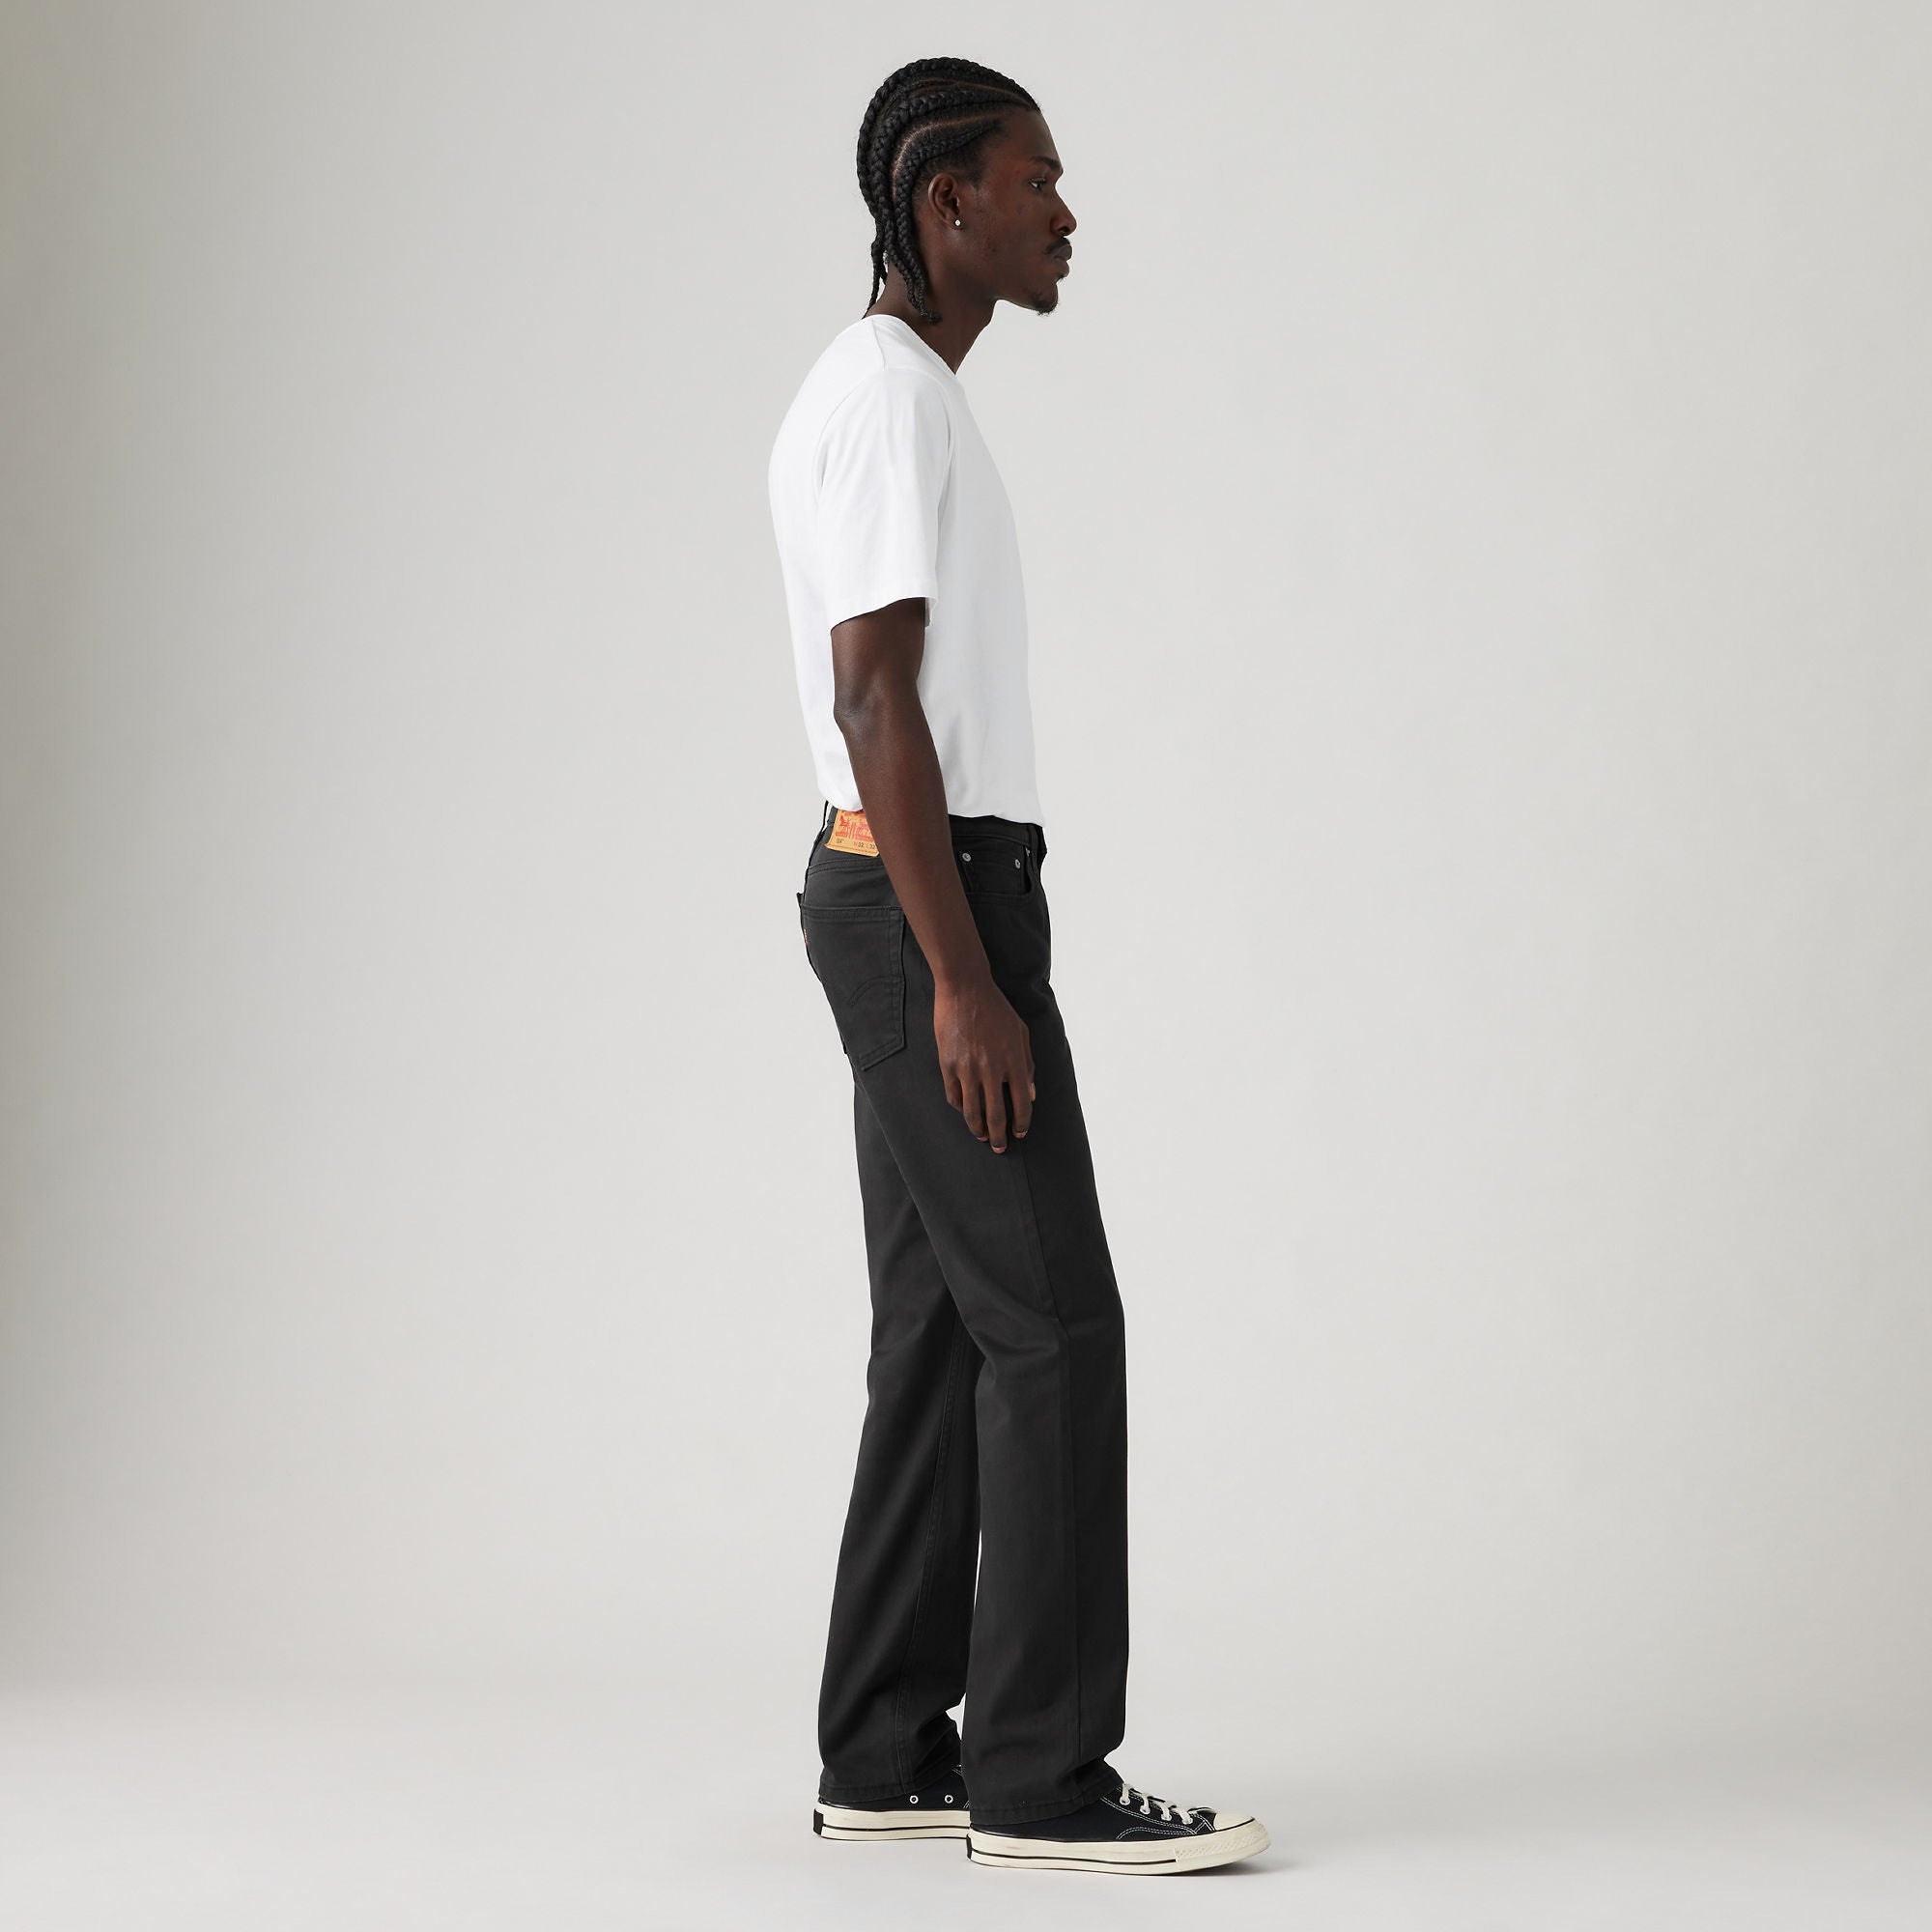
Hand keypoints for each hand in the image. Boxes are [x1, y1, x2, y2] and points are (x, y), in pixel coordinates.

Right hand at [933, 974, 1034, 1152]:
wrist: (965, 989)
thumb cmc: (997, 1009)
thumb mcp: (1021, 1033)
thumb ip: (1028, 1065)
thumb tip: (1031, 1094)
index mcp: (1014, 1062)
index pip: (1022, 1104)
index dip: (1022, 1123)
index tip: (1020, 1133)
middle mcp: (993, 1069)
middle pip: (997, 1115)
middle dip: (999, 1137)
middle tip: (999, 1147)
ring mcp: (968, 1069)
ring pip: (973, 1112)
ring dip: (978, 1129)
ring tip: (981, 1136)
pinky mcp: (948, 1065)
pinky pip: (954, 1096)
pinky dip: (961, 1108)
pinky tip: (965, 1112)